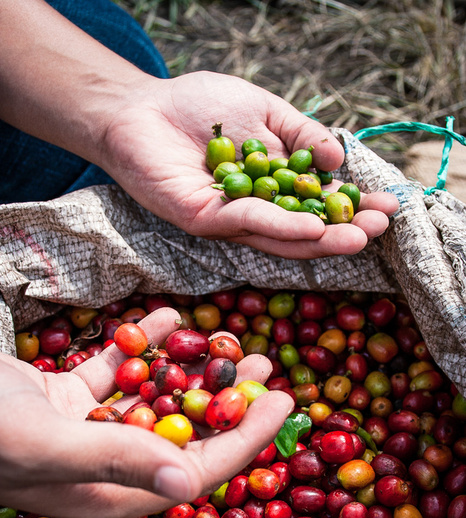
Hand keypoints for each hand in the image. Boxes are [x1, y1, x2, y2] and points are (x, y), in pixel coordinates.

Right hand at [0, 308, 292, 517]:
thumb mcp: (46, 444)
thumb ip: (115, 460)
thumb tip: (189, 483)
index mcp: (108, 494)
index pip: (197, 470)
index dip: (246, 437)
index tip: (285, 402)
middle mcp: (104, 467)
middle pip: (185, 433)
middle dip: (228, 399)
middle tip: (263, 362)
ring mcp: (85, 433)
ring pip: (155, 400)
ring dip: (191, 369)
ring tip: (230, 337)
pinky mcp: (66, 401)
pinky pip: (115, 373)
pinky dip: (140, 347)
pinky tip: (163, 319)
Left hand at [100, 70, 398, 257]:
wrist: (140, 108)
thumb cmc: (198, 106)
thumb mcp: (263, 111)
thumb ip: (300, 134)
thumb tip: (337, 160)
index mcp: (271, 185)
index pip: (317, 203)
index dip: (351, 206)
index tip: (386, 206)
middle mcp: (254, 209)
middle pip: (304, 228)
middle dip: (343, 230)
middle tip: (378, 230)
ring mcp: (230, 219)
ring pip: (282, 235)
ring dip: (322, 239)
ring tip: (359, 238)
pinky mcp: (206, 219)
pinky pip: (250, 222)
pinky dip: (283, 226)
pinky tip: (314, 227)